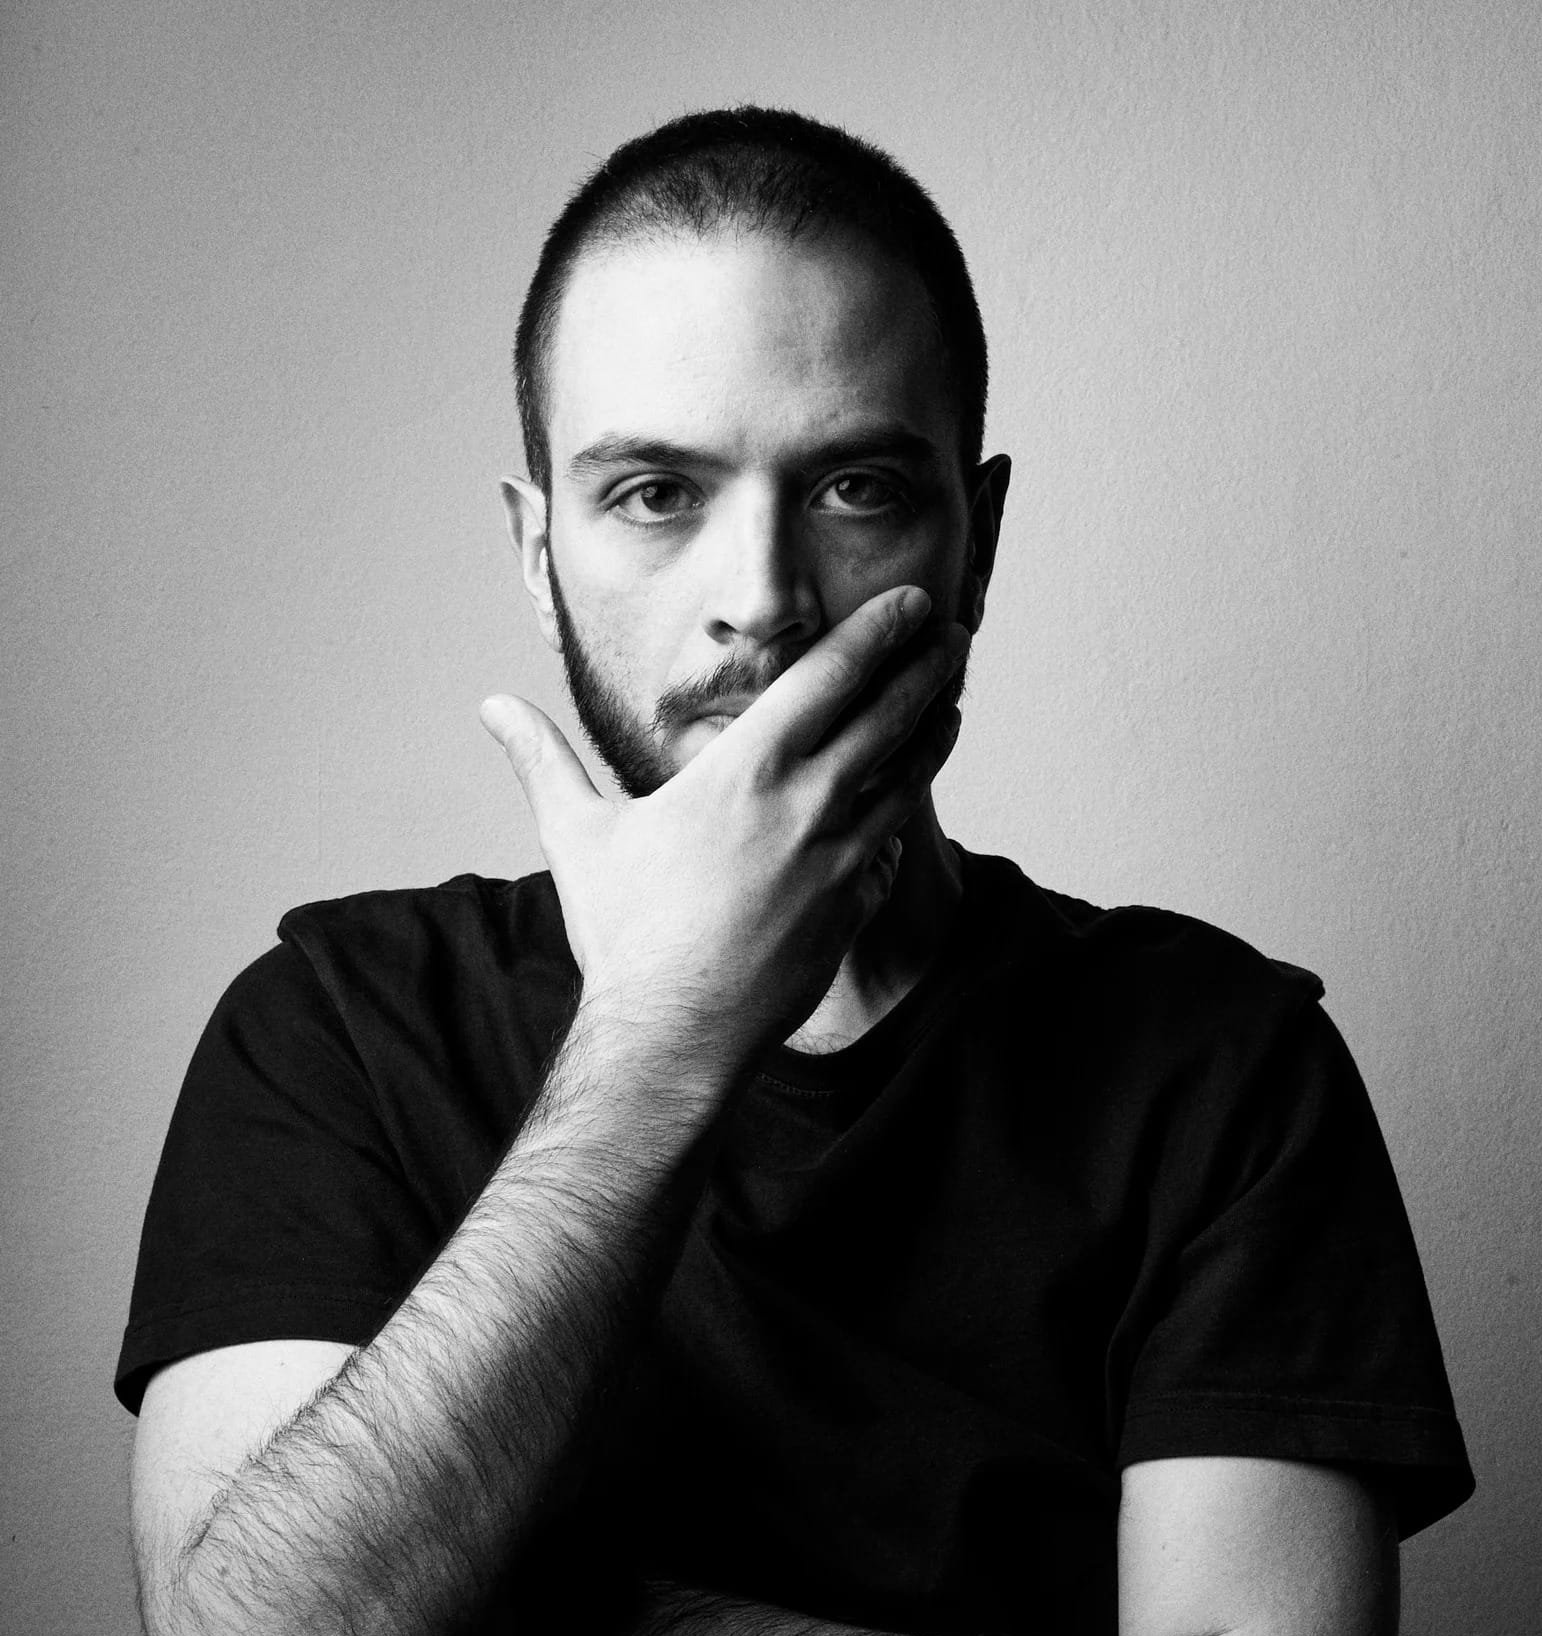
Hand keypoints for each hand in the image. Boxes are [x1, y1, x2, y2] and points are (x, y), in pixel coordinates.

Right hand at [482, 586, 966, 1061]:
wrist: (673, 1034)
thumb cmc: (625, 935)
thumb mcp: (578, 835)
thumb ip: (545, 760)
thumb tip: (493, 707)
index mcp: (746, 770)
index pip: (830, 677)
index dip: (878, 631)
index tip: (912, 601)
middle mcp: (808, 805)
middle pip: (889, 716)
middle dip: (928, 666)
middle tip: (955, 633)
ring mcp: (840, 860)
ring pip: (907, 779)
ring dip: (934, 732)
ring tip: (952, 701)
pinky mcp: (852, 909)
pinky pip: (889, 851)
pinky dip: (903, 818)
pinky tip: (910, 803)